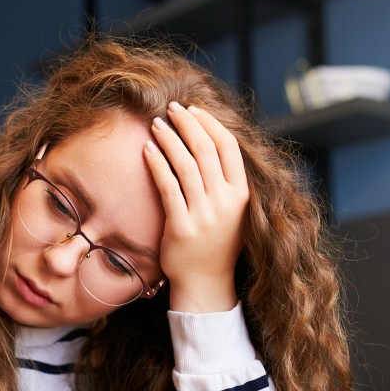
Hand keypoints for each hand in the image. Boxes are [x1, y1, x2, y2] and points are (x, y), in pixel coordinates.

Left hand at [143, 101, 249, 312]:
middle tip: (171, 108)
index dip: (210, 124)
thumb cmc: (216, 242)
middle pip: (205, 150)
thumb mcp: (233, 210)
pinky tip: (147, 150)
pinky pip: (168, 187)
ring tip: (155, 124)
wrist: (206, 282)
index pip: (228, 147)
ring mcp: (204, 215)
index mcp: (242, 194)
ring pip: (185, 165)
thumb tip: (211, 140)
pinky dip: (157, 164)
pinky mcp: (182, 227)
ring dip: (169, 139)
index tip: (193, 110)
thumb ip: (227, 181)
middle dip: (187, 123)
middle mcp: (226, 202)